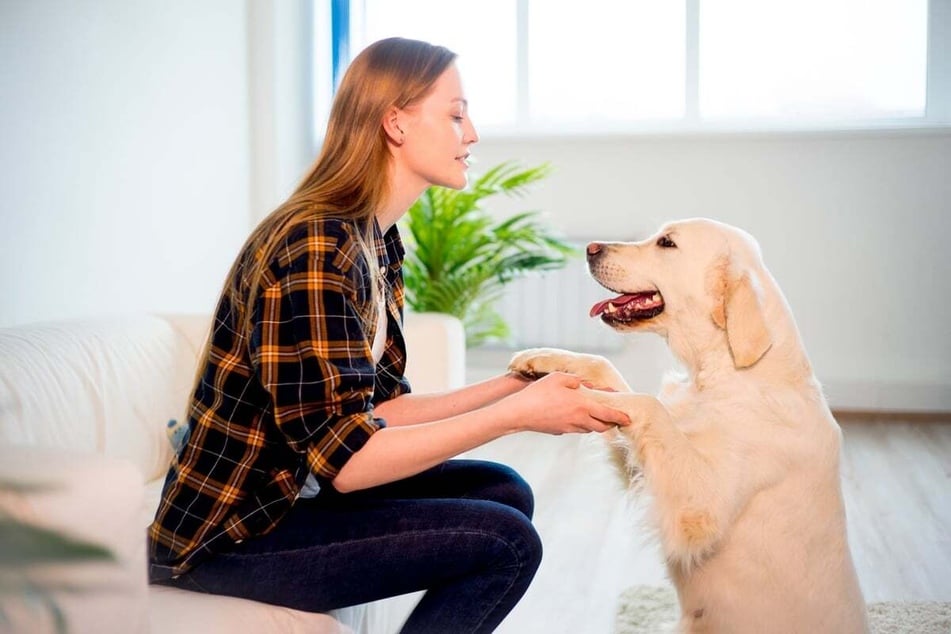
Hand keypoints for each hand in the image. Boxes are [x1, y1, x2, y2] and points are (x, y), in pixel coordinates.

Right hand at [499, 372, 629, 434]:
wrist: (520, 413)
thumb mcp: (558, 378)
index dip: (620, 417)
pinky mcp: (560, 431)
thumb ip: (576, 380)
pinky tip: (577, 416)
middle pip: (601, 426)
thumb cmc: (539, 393)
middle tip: (615, 418)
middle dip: (611, 423)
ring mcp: (569, 427)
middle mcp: (578, 419)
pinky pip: (576, 429)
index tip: (628, 419)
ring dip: (597, 424)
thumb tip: (586, 385)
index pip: (607, 414)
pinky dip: (583, 424)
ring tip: (598, 416)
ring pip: (589, 428)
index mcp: (582, 405)